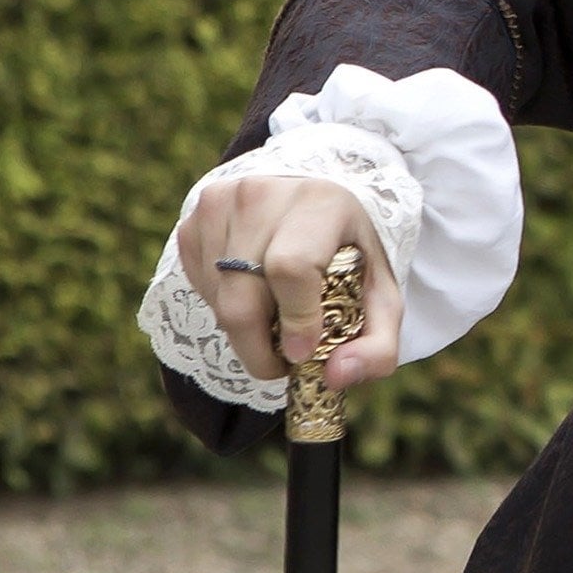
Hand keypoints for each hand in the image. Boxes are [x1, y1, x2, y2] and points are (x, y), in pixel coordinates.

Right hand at [176, 176, 403, 389]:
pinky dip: (224, 307)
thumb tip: (335, 378)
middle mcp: (263, 194)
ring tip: (274, 322)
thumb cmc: (350, 254)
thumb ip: (377, 347)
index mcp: (319, 203)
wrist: (312, 205)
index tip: (302, 354)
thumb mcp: (380, 297)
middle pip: (244, 294)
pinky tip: (252, 296)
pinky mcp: (192, 221)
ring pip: (218, 297)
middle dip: (259, 347)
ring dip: (244, 329)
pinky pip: (201, 286)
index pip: (292, 269)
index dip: (295, 321)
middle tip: (281, 363)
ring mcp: (220, 204)